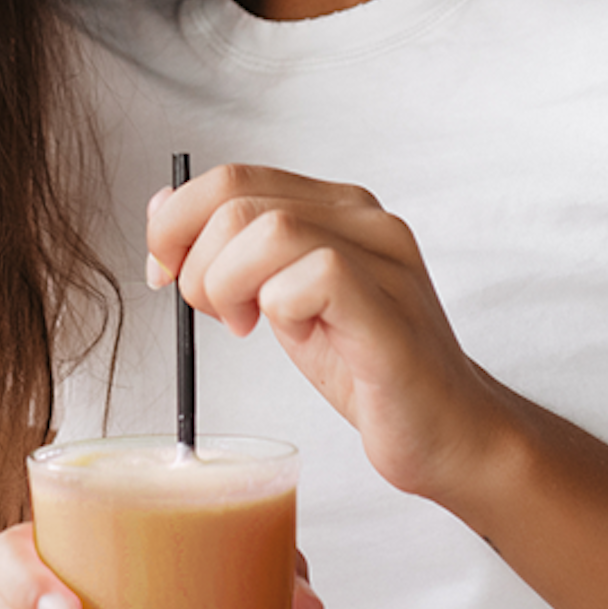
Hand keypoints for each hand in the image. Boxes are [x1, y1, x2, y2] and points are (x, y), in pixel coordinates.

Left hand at [147, 164, 509, 504]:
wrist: (446, 430)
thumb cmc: (366, 368)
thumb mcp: (283, 301)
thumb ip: (236, 254)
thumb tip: (161, 210)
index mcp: (337, 208)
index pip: (233, 177)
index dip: (177, 223)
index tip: (166, 274)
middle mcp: (365, 219)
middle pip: (238, 198)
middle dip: (195, 262)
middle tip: (213, 314)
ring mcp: (383, 259)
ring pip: (269, 230)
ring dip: (229, 284)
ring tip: (245, 326)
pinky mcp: (389, 308)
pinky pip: (314, 275)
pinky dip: (278, 307)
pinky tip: (290, 334)